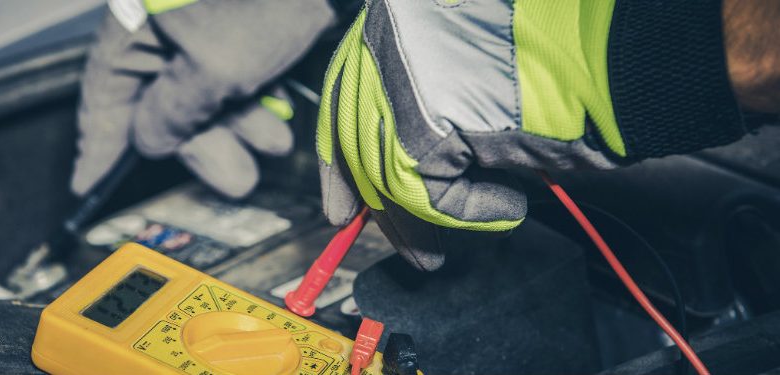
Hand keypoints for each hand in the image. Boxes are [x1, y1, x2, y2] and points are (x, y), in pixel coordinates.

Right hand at [72, 0, 334, 198]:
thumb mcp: (215, 69)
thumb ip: (173, 114)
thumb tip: (150, 140)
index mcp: (136, 14)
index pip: (105, 87)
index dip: (99, 141)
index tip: (88, 181)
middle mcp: (161, 13)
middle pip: (160, 94)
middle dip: (201, 141)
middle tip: (233, 175)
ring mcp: (201, 15)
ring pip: (203, 85)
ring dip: (237, 124)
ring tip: (272, 143)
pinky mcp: (239, 16)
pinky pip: (232, 68)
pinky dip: (252, 98)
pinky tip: (280, 116)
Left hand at [318, 0, 749, 269]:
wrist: (618, 52)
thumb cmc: (564, 58)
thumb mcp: (474, 81)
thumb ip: (426, 114)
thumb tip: (391, 187)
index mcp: (396, 22)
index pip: (344, 99)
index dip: (342, 160)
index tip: (340, 206)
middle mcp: (389, 42)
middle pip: (361, 141)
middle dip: (382, 207)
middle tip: (409, 248)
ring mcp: (401, 78)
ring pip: (388, 171)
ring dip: (422, 222)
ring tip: (441, 252)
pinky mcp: (424, 125)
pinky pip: (429, 193)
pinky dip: (469, 214)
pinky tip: (507, 207)